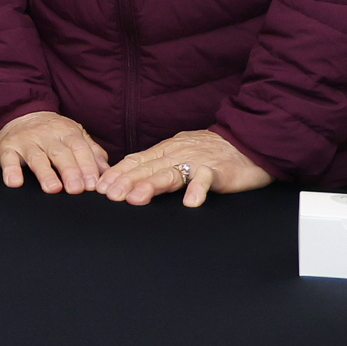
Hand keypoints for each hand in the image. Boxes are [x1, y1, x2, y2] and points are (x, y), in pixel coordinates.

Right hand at [0, 110, 109, 193]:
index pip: (79, 148)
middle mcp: (46, 134)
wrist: (18, 113)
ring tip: (53, 188)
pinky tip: (15, 182)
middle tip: (76, 189)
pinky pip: (8, 159)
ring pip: (36, 157)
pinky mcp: (7, 147)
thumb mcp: (74, 135)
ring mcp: (26, 140)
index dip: (87, 166)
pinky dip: (10, 170)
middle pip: (60, 153)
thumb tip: (107, 170)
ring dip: (45, 173)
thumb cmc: (50, 132)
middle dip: (70, 171)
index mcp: (66, 131)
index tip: (92, 184)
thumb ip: (91, 152)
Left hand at [94, 128, 270, 206]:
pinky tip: (190, 203)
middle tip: (110, 196)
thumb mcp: (179, 154)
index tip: (99, 187)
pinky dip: (198, 189)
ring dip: (152, 185)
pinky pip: (206, 179)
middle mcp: (178, 153)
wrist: (247, 143)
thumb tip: (128, 178)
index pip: (136, 161)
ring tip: (136, 199)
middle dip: (127, 181)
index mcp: (166, 150)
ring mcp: (198, 160)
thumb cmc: (211, 152)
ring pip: (171, 173)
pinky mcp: (218, 170)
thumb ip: (157, 165)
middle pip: (148, 168)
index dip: (117, 173)